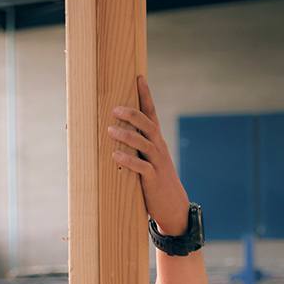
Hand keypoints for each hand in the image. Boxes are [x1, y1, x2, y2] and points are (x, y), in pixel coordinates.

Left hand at [107, 75, 191, 235]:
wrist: (173, 205)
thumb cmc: (155, 180)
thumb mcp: (147, 159)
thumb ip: (134, 146)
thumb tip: (112, 131)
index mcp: (156, 141)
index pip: (152, 113)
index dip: (146, 95)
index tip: (139, 78)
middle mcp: (158, 148)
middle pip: (147, 125)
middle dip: (132, 114)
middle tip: (115, 109)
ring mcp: (157, 163)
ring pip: (143, 144)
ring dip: (126, 135)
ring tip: (110, 130)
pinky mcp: (153, 179)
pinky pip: (141, 167)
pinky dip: (128, 160)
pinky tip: (116, 156)